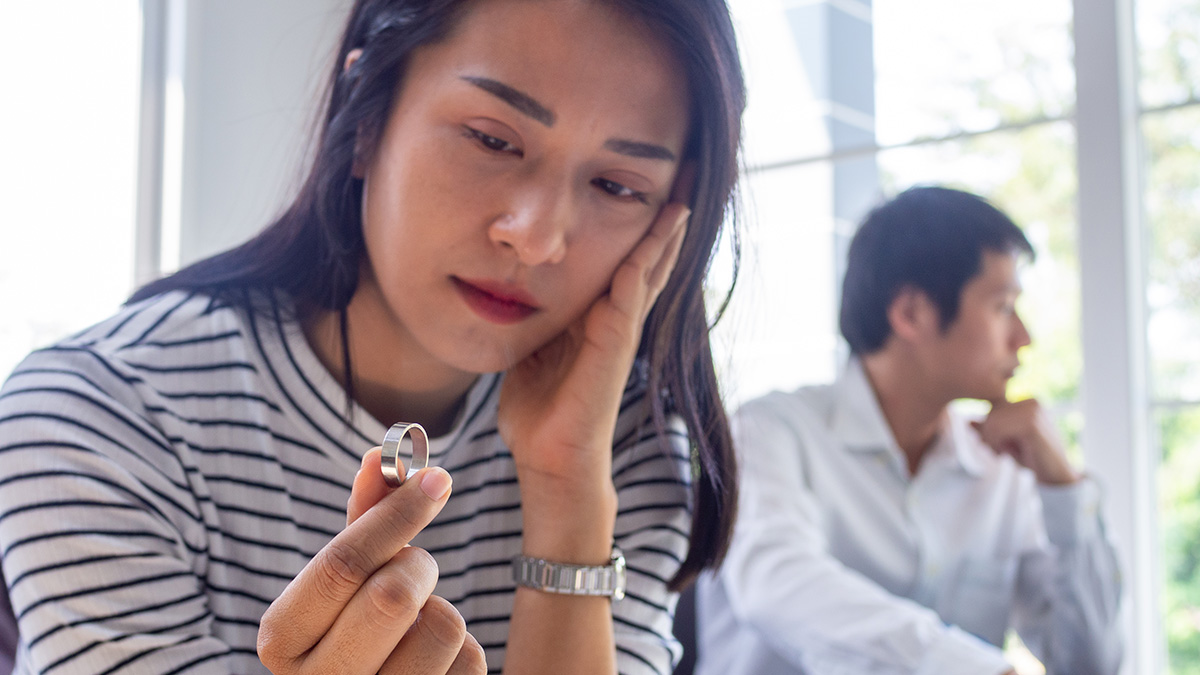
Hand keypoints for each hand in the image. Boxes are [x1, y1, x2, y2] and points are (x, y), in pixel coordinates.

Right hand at [257, 449, 485, 673]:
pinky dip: (461, 649)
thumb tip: (380, 457)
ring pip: (442, 628)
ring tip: (417, 625)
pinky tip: (432, 660)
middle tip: (416, 569)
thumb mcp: (347, 578)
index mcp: (280, 639)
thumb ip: (363, 519)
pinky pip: (469, 661)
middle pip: (391, 597)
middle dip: (418, 568)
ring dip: (442, 610)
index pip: (342, 564)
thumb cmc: (355, 627)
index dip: (395, 515)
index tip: (436, 480)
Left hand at [497, 197, 690, 532]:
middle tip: (685, 175)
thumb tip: (511, 293)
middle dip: (663, 219)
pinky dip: (646, 259)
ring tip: (684, 193)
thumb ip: (534, 320)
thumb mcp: (531, 350)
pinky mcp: (617, 343)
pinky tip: (657, 229)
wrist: (551, 458)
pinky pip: (631, 291)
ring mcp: (620, 331)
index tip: (647, 188)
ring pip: (649, 269)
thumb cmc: (539, 412)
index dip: (636, 227)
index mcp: (593, 317)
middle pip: (647, 258)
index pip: (622, 262)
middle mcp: (615, 320)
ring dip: (666, 232)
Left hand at [972, 398, 1078, 484]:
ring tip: (1006, 452)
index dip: (989, 427)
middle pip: (990, 412)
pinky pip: (997, 428)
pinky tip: (1009, 453)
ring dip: (992, 441)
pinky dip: (997, 444)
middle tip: (1002, 451)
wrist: (1057, 477)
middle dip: (989, 434)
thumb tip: (966, 420)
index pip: (992, 406)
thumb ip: (989, 429)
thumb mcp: (1005, 441)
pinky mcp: (1032, 422)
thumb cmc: (1031, 459)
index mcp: (1027, 401)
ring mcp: (1033, 409)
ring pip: (992, 420)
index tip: (997, 444)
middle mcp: (1031, 400)